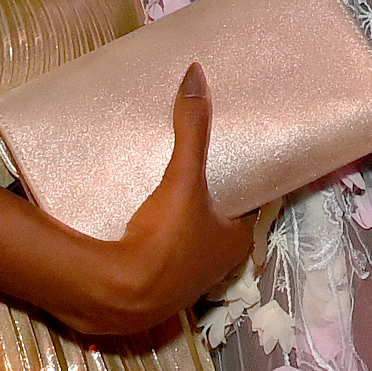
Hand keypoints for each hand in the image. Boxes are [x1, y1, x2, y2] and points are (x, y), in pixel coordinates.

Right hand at [69, 64, 252, 337]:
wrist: (118, 295)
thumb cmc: (166, 241)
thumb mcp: (184, 179)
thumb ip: (192, 129)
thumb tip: (196, 75)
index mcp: (237, 242)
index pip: (253, 204)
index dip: (247, 180)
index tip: (239, 153)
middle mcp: (218, 265)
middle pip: (221, 220)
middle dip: (213, 196)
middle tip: (201, 158)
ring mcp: (186, 280)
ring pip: (193, 238)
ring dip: (186, 216)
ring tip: (173, 179)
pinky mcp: (154, 285)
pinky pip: (164, 251)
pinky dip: (160, 233)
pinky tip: (145, 213)